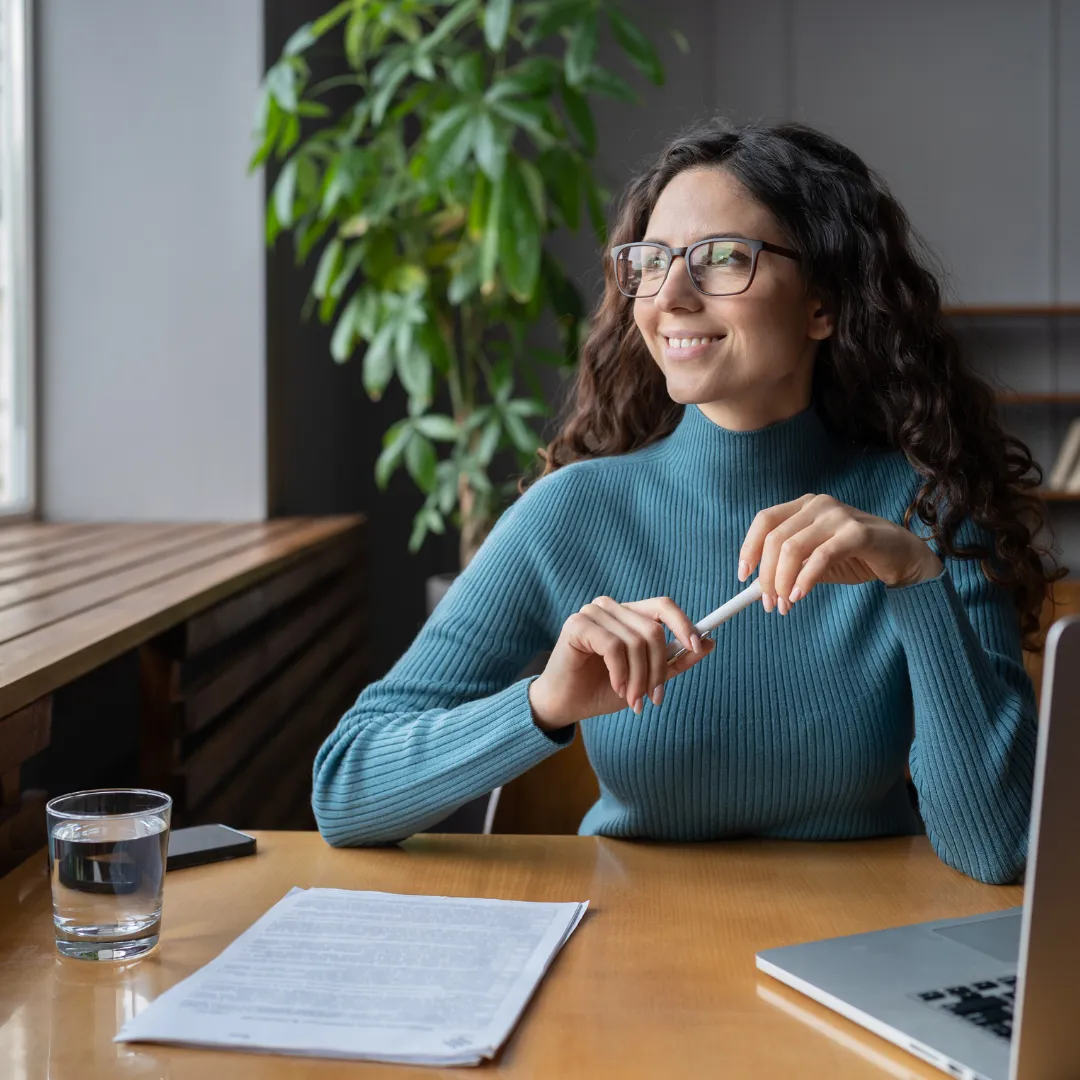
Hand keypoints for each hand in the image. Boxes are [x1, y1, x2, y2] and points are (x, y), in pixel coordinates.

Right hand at [528, 596, 715, 730]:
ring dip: (639, 677)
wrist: (566, 705)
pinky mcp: (578, 625)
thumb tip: (710, 642)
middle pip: (653, 629)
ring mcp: (592, 612)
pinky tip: (616, 687)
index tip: (699, 646)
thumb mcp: (647, 677)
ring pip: (636, 641)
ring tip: (633, 699)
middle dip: (658, 669)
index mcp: (628, 614)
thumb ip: (675, 660)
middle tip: (654, 698)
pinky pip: (614, 646)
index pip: (663, 606)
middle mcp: (611, 607)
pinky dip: (621, 672)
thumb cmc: (602, 689)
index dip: (684, 624)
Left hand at [737, 493, 943, 614]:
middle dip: (767, 575)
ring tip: (784, 605)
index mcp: (804, 506)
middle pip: (775, 539)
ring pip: (793, 549)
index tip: (743, 576)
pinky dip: (805, 579)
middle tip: (769, 603)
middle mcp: (818, 505)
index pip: (764, 521)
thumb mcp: (815, 560)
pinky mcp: (857, 533)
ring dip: (782, 582)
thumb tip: (757, 586)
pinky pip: (820, 557)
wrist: (902, 557)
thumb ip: (789, 567)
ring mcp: (838, 515)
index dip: (749, 548)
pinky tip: (800, 595)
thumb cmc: (856, 556)